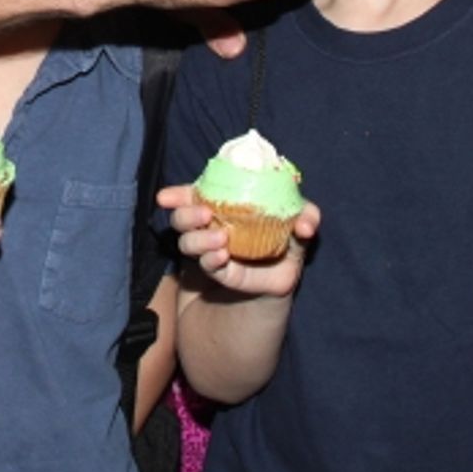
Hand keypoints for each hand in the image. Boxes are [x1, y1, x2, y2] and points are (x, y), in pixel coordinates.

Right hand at [157, 183, 319, 296]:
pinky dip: (210, 259)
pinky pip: (206, 265)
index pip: (194, 194)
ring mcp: (211, 250)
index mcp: (223, 204)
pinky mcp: (218, 273)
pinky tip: (221, 256)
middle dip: (185, 213)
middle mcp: (210, 225)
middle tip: (204, 214)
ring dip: (198, 239)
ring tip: (219, 238)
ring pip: (187, 241)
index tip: (165, 197)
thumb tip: (306, 226)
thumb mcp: (301, 224)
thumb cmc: (288, 241)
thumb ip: (307, 217)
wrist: (285, 278)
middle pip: (183, 216)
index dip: (178, 194)